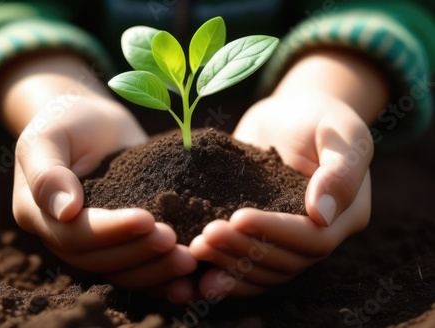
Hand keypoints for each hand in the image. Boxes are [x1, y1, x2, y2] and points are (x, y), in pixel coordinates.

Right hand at [12, 95, 196, 290]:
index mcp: (39, 215)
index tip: (147, 219)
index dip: (110, 231)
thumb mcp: (47, 136)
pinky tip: (188, 280)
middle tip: (177, 244)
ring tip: (189, 261)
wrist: (92, 120)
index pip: (74, 235)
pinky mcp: (121, 239)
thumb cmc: (66, 121)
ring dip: (156, 271)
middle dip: (140, 254)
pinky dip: (162, 276)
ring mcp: (96, 241)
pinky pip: (139, 267)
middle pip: (101, 261)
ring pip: (122, 271)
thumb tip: (64, 211)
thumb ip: (47, 172)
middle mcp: (65, 236)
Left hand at [190, 92, 371, 296]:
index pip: (312, 239)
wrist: (290, 117)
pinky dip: (227, 277)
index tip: (237, 217)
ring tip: (196, 249)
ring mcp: (288, 241)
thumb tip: (322, 215)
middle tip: (205, 237)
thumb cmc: (320, 117)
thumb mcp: (342, 130)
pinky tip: (199, 279)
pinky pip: (249, 269)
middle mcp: (319, 236)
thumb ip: (341, 170)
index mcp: (345, 215)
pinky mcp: (262, 237)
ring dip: (229, 265)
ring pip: (264, 272)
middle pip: (284, 262)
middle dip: (243, 251)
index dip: (274, 232)